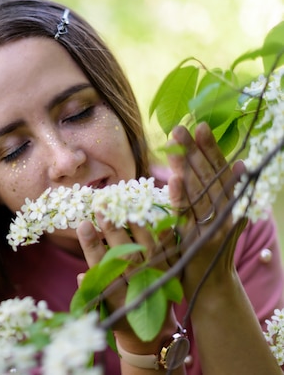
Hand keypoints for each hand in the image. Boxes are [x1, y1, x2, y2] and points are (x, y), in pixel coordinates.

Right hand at [76, 217, 178, 352]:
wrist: (154, 330)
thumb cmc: (120, 315)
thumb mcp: (101, 310)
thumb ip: (92, 293)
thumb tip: (81, 277)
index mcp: (117, 297)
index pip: (101, 267)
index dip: (91, 246)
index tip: (83, 224)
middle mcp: (139, 287)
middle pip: (125, 254)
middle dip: (111, 229)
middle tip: (100, 207)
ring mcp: (159, 278)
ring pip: (147, 247)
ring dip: (134, 225)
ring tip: (122, 205)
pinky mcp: (174, 271)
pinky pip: (170, 248)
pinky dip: (162, 230)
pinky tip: (153, 213)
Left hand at [166, 123, 246, 297]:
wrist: (210, 287)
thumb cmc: (210, 249)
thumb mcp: (222, 218)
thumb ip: (225, 193)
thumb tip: (237, 163)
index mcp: (231, 205)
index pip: (220, 172)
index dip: (211, 149)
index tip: (200, 126)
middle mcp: (225, 214)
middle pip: (209, 178)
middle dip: (195, 151)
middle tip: (180, 128)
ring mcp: (211, 229)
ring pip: (199, 193)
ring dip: (187, 167)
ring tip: (176, 145)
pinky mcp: (196, 243)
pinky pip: (186, 218)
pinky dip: (180, 199)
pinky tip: (174, 180)